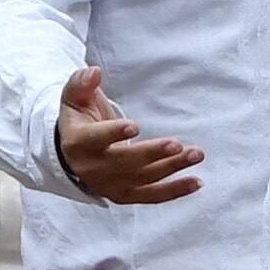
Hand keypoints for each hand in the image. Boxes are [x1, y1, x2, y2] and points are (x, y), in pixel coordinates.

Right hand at [57, 68, 202, 206]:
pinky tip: (196, 182)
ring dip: (171, 168)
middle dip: (152, 153)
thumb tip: (94, 73)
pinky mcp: (124, 195)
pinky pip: (151, 196)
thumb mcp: (74, 97)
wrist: (73, 153)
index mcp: (77, 143)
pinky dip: (174, 191)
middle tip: (177, 144)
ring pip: (142, 179)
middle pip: (124, 162)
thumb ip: (81, 83)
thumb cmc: (79, 119)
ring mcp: (108, 185)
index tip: (136, 126)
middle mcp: (91, 169)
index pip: (95, 139)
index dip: (114, 134)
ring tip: (196, 155)